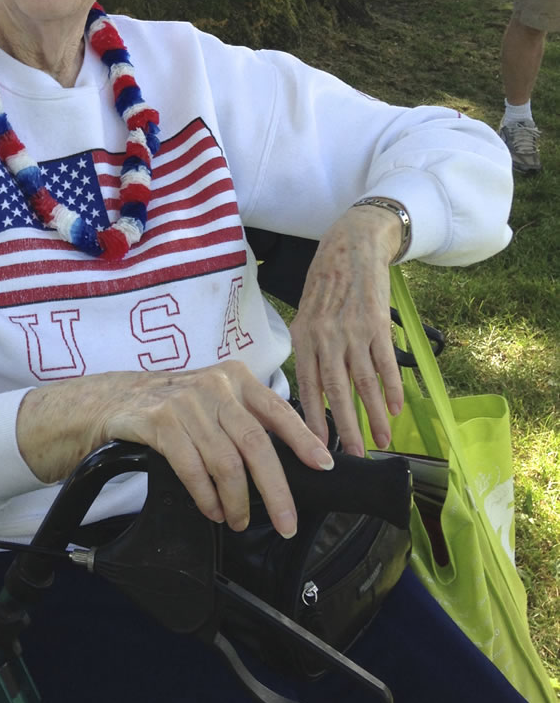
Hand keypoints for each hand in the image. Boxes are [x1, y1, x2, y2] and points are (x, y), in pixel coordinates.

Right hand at [99, 362, 333, 535]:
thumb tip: (291, 459)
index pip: (277, 410)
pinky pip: (193, 469)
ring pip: (225, 462)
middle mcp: (215, 387)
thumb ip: (248, 417)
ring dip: (236, 501)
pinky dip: (207, 497)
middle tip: (286, 523)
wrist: (119, 399)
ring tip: (238, 520)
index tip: (322, 465)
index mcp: (236, 378)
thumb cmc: (177, 404)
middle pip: (255, 444)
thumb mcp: (217, 397)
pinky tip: (213, 509)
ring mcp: (187, 403)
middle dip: (276, 490)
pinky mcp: (161, 422)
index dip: (302, 439)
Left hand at [289, 207, 403, 457]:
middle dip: (347, 427)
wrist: (351, 246)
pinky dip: (394, 388)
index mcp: (304, 336)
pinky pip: (386, 364)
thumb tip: (315, 390)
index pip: (307, 385)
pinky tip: (398, 409)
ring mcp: (353, 330)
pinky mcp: (378, 324)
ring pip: (365, 383)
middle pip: (337, 391)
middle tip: (355, 456)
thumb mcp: (306, 314)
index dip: (313, 418)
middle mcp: (327, 336)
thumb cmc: (325, 284)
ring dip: (376, 415)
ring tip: (383, 440)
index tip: (318, 447)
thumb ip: (310, 350)